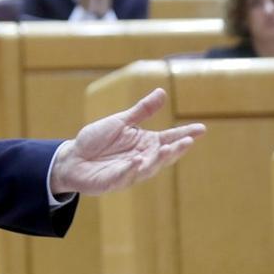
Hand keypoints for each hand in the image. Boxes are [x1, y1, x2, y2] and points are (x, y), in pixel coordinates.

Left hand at [50, 88, 204, 195]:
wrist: (72, 158)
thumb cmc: (97, 140)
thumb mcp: (120, 122)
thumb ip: (141, 111)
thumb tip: (162, 92)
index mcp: (145, 144)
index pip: (169, 138)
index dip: (184, 134)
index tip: (201, 128)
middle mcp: (142, 159)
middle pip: (163, 156)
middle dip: (176, 149)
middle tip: (188, 141)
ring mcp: (129, 172)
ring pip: (148, 167)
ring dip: (158, 159)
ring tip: (168, 148)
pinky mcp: (113, 181)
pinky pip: (124, 175)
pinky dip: (130, 169)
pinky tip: (137, 161)